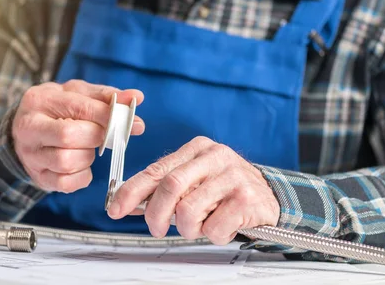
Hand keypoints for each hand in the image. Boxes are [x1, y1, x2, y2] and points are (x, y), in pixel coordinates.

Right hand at [12, 80, 143, 192]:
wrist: (27, 129)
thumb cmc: (58, 108)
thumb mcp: (79, 94)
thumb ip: (107, 96)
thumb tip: (137, 97)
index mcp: (40, 100)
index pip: (79, 108)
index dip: (107, 116)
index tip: (130, 121)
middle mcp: (29, 128)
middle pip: (69, 136)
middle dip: (95, 137)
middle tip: (104, 136)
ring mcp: (31, 155)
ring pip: (67, 161)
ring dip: (87, 157)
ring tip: (88, 148)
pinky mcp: (38, 177)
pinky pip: (66, 182)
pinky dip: (82, 176)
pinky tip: (82, 164)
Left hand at [107, 136, 279, 244]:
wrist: (269, 194)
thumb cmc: (226, 188)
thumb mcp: (197, 178)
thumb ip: (168, 186)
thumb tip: (130, 201)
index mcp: (197, 149)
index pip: (156, 170)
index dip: (131, 191)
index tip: (115, 209)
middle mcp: (214, 157)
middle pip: (170, 187)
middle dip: (156, 215)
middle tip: (157, 229)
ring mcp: (232, 176)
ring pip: (189, 211)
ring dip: (189, 228)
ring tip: (201, 225)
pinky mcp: (246, 198)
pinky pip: (214, 227)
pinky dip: (213, 235)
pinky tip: (222, 226)